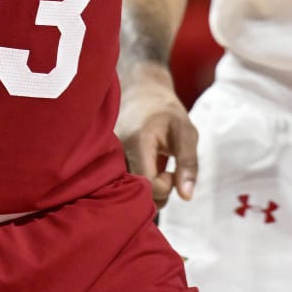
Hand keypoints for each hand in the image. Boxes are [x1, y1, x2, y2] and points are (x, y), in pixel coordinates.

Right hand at [116, 65, 197, 205]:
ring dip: (145, 192)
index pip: (148, 185)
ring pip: (125, 194)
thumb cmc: (166, 114)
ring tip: (154, 173)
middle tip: (165, 173)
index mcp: (136, 143)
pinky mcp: (103, 164)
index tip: (171, 172)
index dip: (165, 186)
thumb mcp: (186, 133)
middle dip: (156, 194)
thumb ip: (188, 164)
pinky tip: (142, 175)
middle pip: (134, 194)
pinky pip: (119, 187)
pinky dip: (134, 188)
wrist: (140, 94)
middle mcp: (115, 153)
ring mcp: (106, 159)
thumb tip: (186, 197)